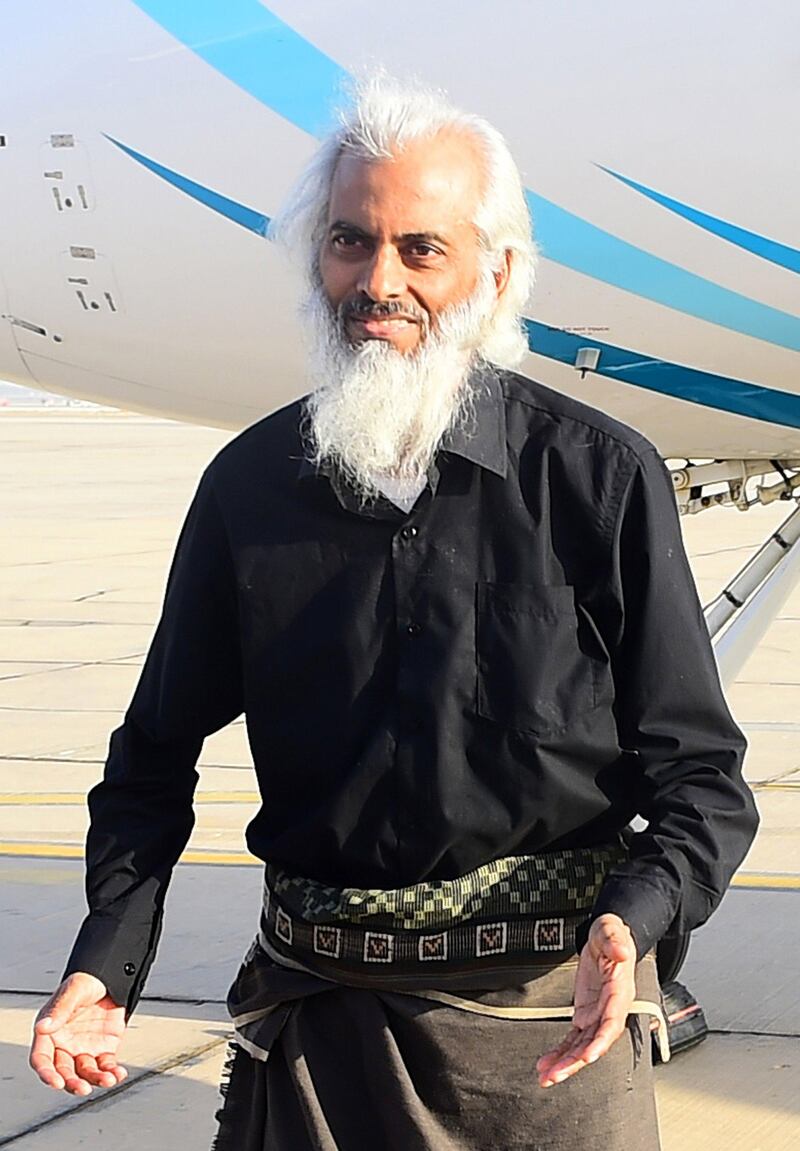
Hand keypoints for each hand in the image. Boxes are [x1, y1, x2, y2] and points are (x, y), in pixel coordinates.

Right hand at [30, 972, 128, 1095]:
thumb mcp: (73, 992)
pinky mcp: (103, 1049)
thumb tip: (43, 1027)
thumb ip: (59, 1010)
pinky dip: (112, 1072)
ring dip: (96, 1080)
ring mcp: (84, 1048)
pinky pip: (106, 1066)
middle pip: (64, 1072)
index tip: (57, 1082)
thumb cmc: (87, 981)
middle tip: (83, 1088)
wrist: (111, 976)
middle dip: (72, 1083)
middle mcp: (65, 1045)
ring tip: (108, 1080)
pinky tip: (118, 1074)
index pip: (42, 1059)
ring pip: (86, 1073)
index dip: (47, 1073)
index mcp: (50, 1032)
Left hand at [536, 914, 635, 1087]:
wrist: (606, 938)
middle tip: (556, 1075)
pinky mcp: (585, 1015)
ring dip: (565, 1063)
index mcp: (620, 991)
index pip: (612, 1021)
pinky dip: (560, 1052)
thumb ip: (615, 940)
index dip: (602, 1040)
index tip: (588, 1056)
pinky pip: (572, 1038)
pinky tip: (546, 1064)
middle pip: (595, 1041)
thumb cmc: (611, 934)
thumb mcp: (612, 930)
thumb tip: (622, 951)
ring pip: (582, 1046)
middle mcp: (610, 1009)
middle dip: (576, 1061)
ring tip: (546, 1077)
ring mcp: (597, 1014)